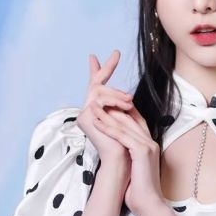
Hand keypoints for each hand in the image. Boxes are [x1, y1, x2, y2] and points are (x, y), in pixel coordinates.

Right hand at [76, 50, 134, 171]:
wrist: (122, 162)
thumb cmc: (127, 145)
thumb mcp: (128, 120)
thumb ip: (123, 107)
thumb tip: (129, 97)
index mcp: (97, 112)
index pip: (98, 86)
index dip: (102, 70)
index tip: (103, 56)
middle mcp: (88, 111)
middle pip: (96, 84)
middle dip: (107, 68)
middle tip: (117, 53)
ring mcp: (85, 114)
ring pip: (99, 90)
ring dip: (117, 93)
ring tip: (130, 100)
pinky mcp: (86, 117)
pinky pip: (100, 100)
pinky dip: (114, 101)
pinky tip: (126, 104)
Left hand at [92, 103, 164, 215]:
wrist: (148, 203)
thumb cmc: (139, 190)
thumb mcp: (134, 168)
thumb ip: (128, 156)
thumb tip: (115, 152)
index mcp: (150, 144)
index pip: (136, 120)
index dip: (120, 111)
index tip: (105, 106)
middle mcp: (150, 141)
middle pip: (130, 117)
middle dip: (112, 108)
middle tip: (96, 102)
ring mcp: (148, 145)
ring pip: (125, 124)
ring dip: (107, 114)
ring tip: (92, 108)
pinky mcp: (141, 151)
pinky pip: (122, 135)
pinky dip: (108, 127)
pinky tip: (96, 122)